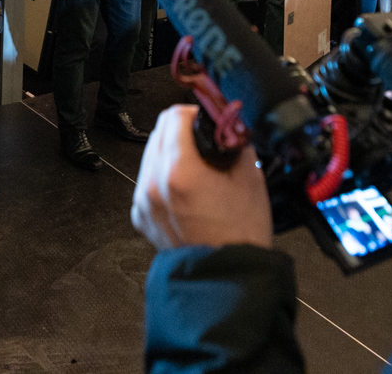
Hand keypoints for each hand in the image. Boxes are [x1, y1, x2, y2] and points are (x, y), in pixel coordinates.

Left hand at [132, 105, 272, 251]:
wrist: (227, 279)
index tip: (208, 119)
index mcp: (178, 171)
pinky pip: (148, 180)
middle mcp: (153, 184)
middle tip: (206, 139)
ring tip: (199, 166)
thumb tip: (228, 127)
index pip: (174, 116)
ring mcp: (144, 202)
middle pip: (159, 131)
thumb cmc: (240, 238)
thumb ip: (234, 142)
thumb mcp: (250, 178)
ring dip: (172, 151)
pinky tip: (188, 187)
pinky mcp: (142, 215)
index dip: (195, 112)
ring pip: (150, 154)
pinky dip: (164, 175)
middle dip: (183, 130)